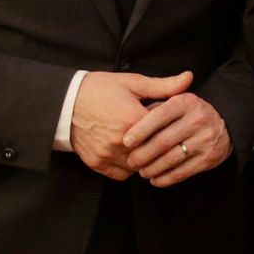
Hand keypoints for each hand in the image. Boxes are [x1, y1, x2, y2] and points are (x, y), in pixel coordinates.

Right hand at [71, 70, 191, 180]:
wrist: (64, 102)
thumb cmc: (100, 89)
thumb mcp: (132, 83)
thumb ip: (163, 86)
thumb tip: (189, 78)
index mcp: (133, 119)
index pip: (165, 132)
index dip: (170, 127)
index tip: (169, 123)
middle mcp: (121, 141)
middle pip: (154, 153)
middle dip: (159, 146)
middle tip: (160, 137)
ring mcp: (108, 154)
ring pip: (139, 167)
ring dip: (145, 159)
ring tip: (144, 145)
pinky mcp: (97, 164)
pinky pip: (122, 174)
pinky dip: (129, 168)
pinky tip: (130, 153)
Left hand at [123, 91, 231, 186]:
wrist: (224, 125)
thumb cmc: (188, 114)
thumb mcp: (175, 101)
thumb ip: (154, 106)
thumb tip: (129, 123)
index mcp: (186, 102)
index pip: (159, 116)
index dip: (141, 130)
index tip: (126, 142)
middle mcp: (198, 119)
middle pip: (163, 141)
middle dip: (142, 154)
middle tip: (131, 161)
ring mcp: (205, 139)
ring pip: (171, 159)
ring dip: (152, 168)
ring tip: (141, 171)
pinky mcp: (209, 157)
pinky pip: (183, 172)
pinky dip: (166, 178)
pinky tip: (155, 179)